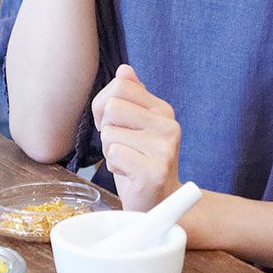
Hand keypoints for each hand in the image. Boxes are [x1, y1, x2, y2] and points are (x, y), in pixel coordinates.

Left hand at [93, 63, 181, 213]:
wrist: (158, 203)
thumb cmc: (140, 162)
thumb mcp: (134, 126)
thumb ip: (131, 97)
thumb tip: (124, 69)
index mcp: (163, 110)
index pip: (119, 85)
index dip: (103, 105)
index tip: (111, 124)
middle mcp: (168, 125)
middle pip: (111, 107)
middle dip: (106, 129)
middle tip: (122, 147)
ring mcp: (164, 149)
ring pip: (109, 132)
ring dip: (110, 150)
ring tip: (128, 162)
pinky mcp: (154, 171)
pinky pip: (114, 154)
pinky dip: (114, 166)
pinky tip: (130, 174)